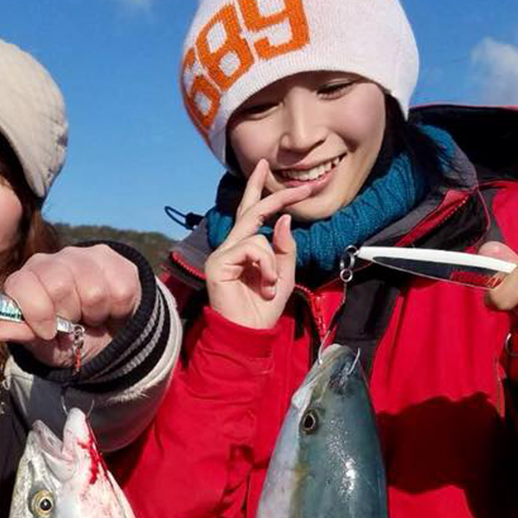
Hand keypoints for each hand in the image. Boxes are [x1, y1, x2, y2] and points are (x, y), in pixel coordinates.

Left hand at [0, 244, 140, 367]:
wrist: (112, 340)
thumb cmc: (71, 340)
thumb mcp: (45, 346)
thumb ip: (24, 336)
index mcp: (29, 278)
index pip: (22, 283)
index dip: (36, 311)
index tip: (48, 331)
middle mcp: (56, 260)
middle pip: (59, 285)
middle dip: (69, 314)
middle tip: (74, 321)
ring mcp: (88, 257)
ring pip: (93, 291)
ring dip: (95, 314)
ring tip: (93, 316)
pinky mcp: (118, 263)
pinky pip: (120, 292)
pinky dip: (118, 311)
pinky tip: (111, 309)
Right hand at [202, 160, 314, 329]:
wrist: (249, 332)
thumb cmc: (265, 307)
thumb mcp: (284, 274)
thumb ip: (285, 247)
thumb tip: (284, 218)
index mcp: (246, 248)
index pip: (255, 214)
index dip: (271, 195)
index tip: (298, 187)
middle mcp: (231, 246)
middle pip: (251, 210)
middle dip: (275, 194)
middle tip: (298, 185)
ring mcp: (222, 254)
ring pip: (256, 234)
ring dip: (272, 260)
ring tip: (271, 284)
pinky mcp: (218, 262)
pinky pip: (251, 248)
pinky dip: (265, 266)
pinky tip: (265, 285)